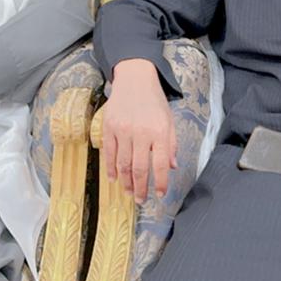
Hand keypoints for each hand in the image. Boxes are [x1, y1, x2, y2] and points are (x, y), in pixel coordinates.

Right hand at [102, 59, 176, 202]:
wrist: (134, 79)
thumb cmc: (154, 102)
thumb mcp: (169, 121)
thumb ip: (171, 144)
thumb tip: (172, 167)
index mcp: (159, 131)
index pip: (160, 164)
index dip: (160, 183)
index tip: (159, 195)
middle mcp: (141, 132)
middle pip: (139, 168)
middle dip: (141, 188)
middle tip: (141, 201)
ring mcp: (123, 130)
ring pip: (123, 164)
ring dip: (126, 182)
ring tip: (129, 193)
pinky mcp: (109, 127)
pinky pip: (109, 154)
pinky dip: (111, 169)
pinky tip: (114, 179)